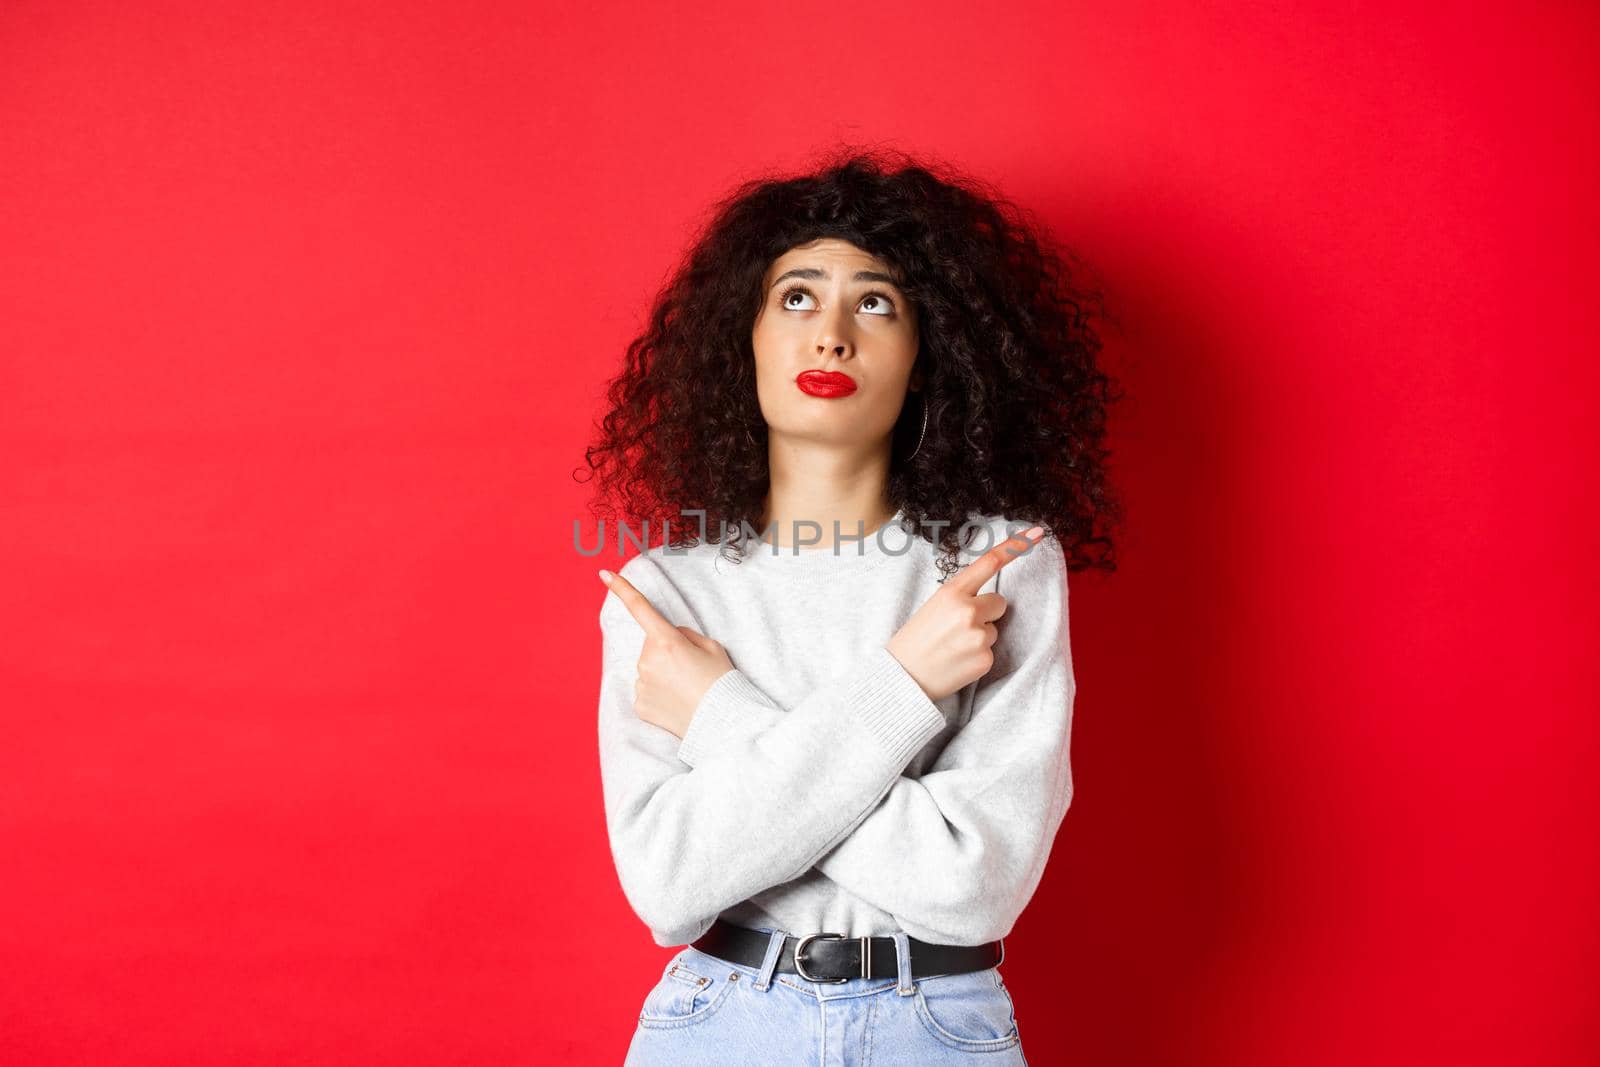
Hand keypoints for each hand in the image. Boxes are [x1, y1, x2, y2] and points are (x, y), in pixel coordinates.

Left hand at [599, 569, 734, 739]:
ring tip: (687, 688)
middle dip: (666, 650)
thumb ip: (685, 635)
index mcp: (666, 641)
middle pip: (651, 645)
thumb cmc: (721, 681)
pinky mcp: (640, 705)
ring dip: (663, 673)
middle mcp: (647, 661)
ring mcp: (641, 684)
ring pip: (648, 669)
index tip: (604, 574)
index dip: (622, 589)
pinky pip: (646, 691)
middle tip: (691, 668)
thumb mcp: (712, 647)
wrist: (723, 723)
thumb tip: (669, 637)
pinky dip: (659, 694)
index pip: (640, 609)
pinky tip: (677, 703)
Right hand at [885, 525, 1043, 701]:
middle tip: (958, 628)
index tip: (1036, 532)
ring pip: (995, 629)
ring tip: (953, 647)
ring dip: (980, 636)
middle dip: (987, 613)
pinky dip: (978, 657)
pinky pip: (991, 651)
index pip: (989, 563)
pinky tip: (958, 661)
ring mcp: (979, 636)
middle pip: (1000, 603)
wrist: (903, 677)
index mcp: (951, 592)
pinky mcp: (985, 659)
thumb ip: (962, 597)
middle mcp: (968, 611)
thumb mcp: (934, 606)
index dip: (1015, 546)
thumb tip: (992, 601)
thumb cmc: (916, 639)